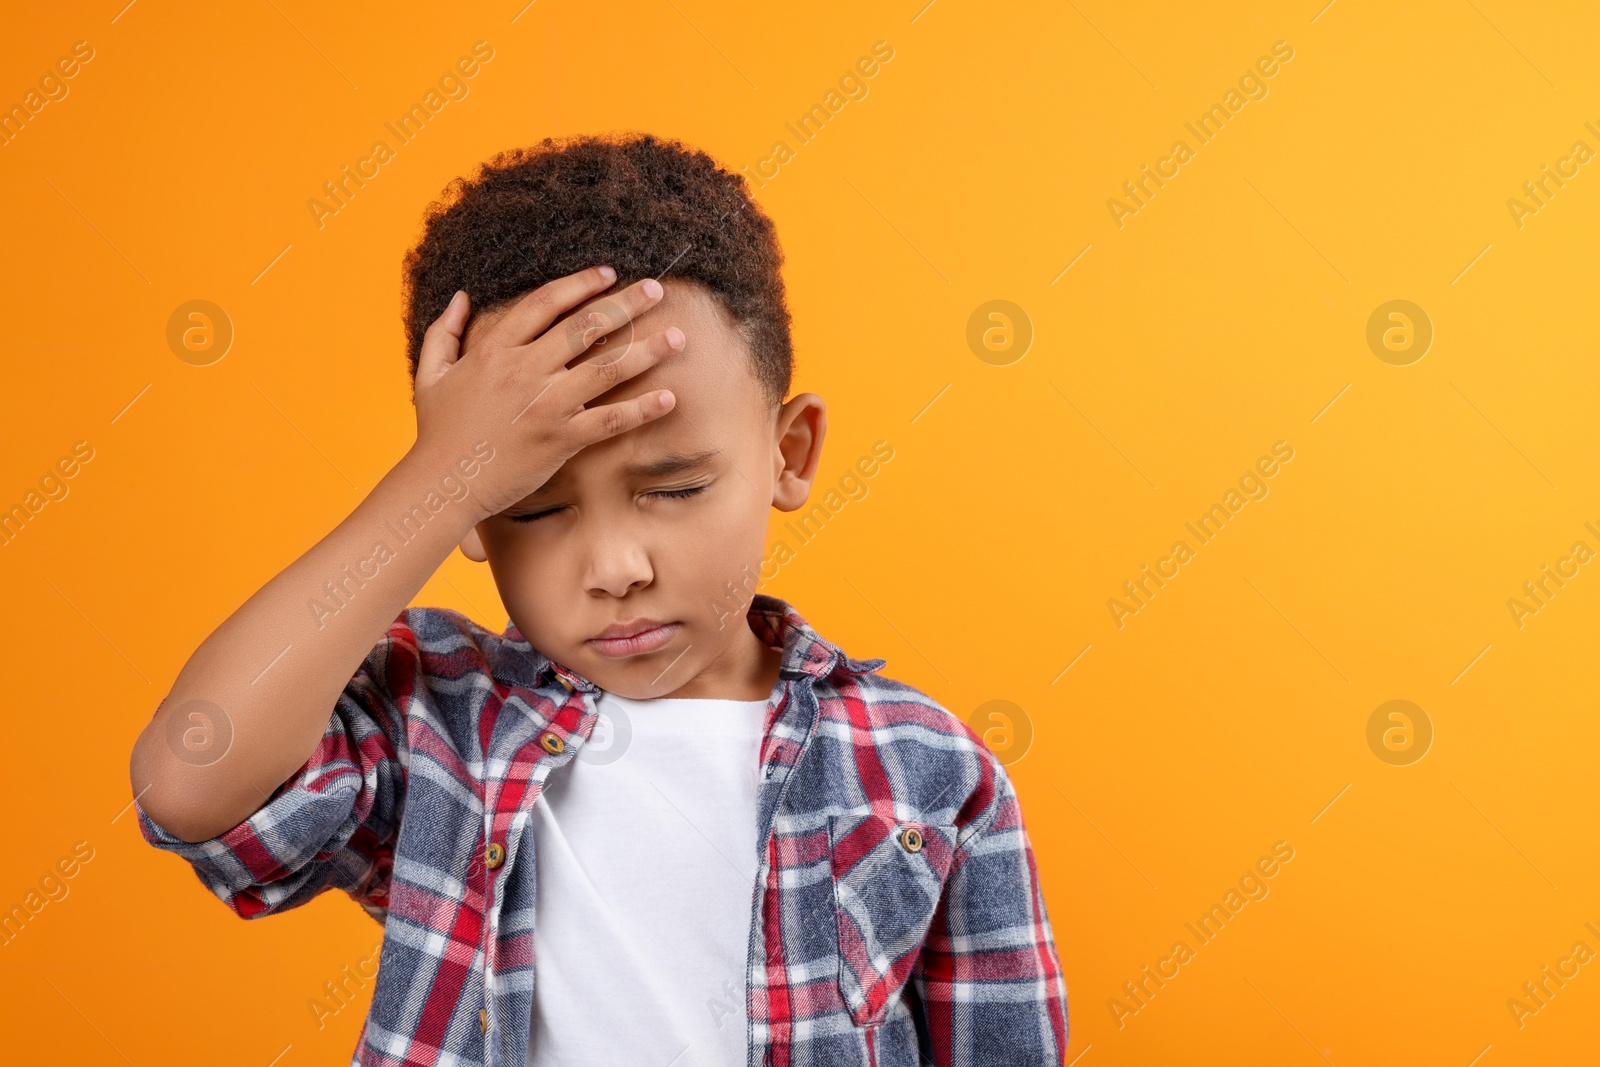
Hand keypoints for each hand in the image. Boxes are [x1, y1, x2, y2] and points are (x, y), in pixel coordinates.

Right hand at [409, 266, 683, 519]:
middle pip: (585, 327)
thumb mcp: (429, 373)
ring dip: (646, 351)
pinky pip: (609, 420)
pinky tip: (669, 398)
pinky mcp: (560, 440)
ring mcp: (545, 405)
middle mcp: (524, 370)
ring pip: (606, 369)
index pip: (545, 303)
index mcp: (495, 350)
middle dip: (626, 305)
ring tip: (678, 337)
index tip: (608, 274)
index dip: (580, 284)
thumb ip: (444, 331)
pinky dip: (641, 410)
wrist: (442, 483)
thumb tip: (462, 298)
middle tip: (657, 291)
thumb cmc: (437, 431)